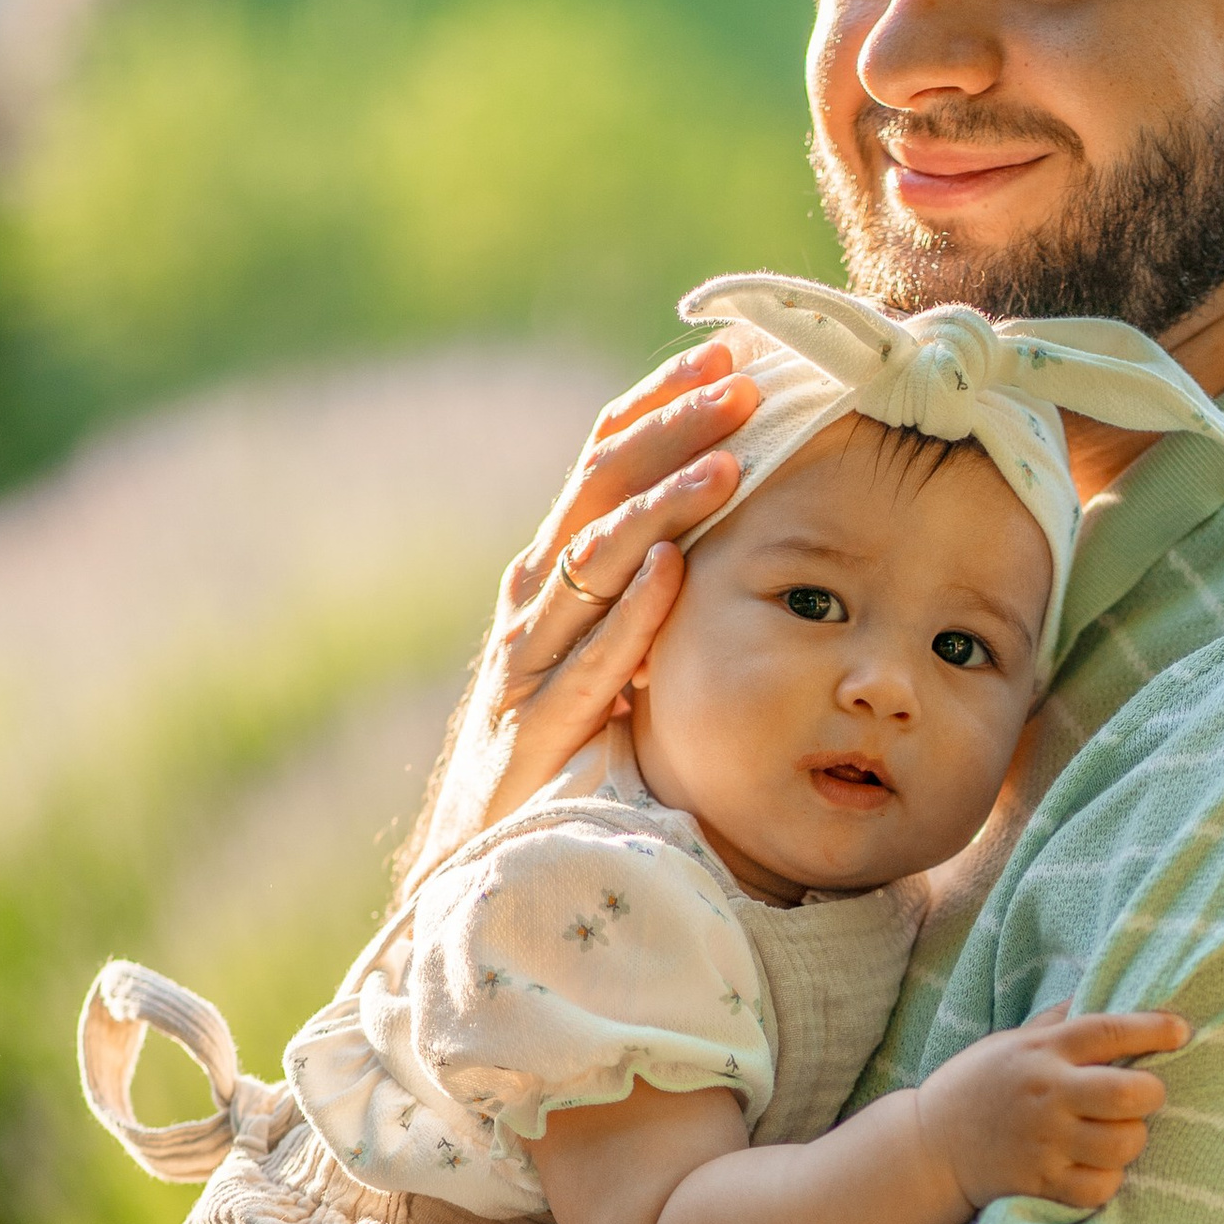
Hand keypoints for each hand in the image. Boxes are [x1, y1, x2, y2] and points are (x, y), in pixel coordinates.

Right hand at [398, 343, 759, 888]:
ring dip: (662, 509)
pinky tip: (670, 572)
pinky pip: (591, 663)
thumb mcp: (605, 658)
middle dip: (669, 433)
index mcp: (550, 577)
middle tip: (742, 389)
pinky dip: (630, 614)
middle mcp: (533, 605)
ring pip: (594, 564)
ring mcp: (530, 664)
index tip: (725, 359)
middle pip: (596, 492)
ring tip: (727, 467)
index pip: (602, 465)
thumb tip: (722, 529)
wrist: (481, 864)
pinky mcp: (539, 730)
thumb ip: (643, 596)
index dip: (659, 407)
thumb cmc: (561, 756)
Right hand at [914, 1008, 1189, 1216]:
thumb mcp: (1013, 1040)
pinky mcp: (1038, 1182)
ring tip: (1118, 1134)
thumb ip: (1059, 1020)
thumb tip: (1103, 986)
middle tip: (1143, 1096)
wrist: (928, 1146)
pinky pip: (1100, 1186)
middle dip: (1151, 1094)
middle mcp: (1046, 1093)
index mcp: (1043, 1051)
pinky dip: (1108, 1178)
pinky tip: (1097, 1167)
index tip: (1181, 1030)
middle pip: (1127, 1093)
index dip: (1154, 1029)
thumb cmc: (979, 1085)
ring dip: (1132, 1139)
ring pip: (1122, 1144)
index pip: (1109, 1031)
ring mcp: (1043, 1141)